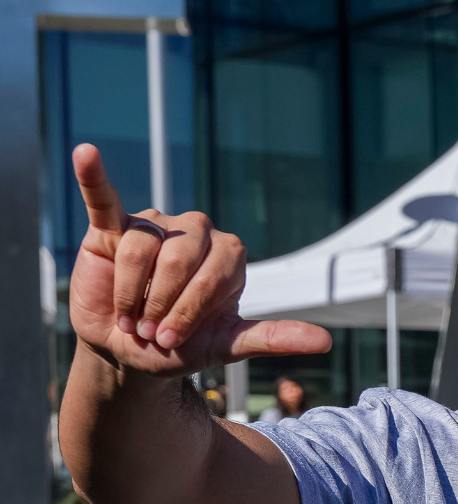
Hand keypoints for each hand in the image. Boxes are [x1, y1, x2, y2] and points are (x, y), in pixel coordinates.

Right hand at [65, 144, 329, 377]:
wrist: (129, 350)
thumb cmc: (179, 344)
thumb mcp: (226, 345)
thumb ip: (271, 338)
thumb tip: (325, 343)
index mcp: (228, 255)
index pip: (212, 275)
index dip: (188, 311)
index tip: (172, 340)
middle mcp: (195, 232)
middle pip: (178, 259)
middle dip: (160, 304)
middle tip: (148, 331)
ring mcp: (154, 225)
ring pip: (140, 249)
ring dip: (131, 292)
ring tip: (128, 317)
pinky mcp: (112, 226)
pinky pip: (105, 198)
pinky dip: (94, 176)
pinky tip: (86, 153)